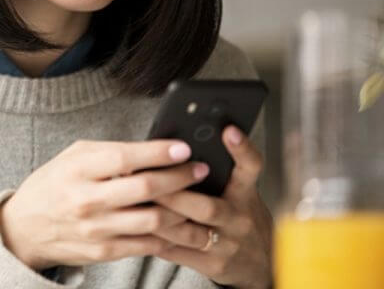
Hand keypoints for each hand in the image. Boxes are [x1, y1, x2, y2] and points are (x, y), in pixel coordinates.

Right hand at [0, 138, 210, 269]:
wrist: (25, 227)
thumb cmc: (54, 184)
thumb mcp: (73, 156)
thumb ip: (109, 151)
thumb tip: (152, 148)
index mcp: (78, 169)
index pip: (124, 158)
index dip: (158, 153)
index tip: (183, 148)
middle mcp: (86, 199)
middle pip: (144, 190)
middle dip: (179, 178)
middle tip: (199, 170)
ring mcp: (96, 229)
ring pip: (152, 221)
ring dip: (181, 209)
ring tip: (196, 197)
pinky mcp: (103, 251)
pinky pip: (146, 244)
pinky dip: (167, 233)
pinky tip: (178, 221)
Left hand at [151, 125, 273, 288]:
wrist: (262, 264)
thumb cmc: (239, 218)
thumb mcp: (239, 193)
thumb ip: (217, 173)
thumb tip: (177, 146)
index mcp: (245, 194)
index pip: (250, 168)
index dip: (242, 149)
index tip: (228, 130)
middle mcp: (239, 219)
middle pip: (207, 207)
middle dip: (173, 194)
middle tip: (145, 178)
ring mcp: (226, 244)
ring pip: (188, 233)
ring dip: (158, 218)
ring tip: (133, 203)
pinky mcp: (212, 265)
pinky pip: (178, 252)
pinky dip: (155, 240)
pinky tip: (137, 228)